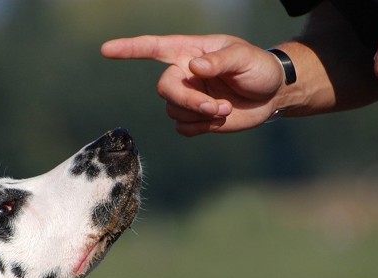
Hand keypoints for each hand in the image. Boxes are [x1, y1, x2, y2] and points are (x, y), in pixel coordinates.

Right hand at [101, 35, 285, 135]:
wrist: (271, 94)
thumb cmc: (258, 68)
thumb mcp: (244, 57)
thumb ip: (219, 61)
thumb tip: (194, 68)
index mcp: (190, 52)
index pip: (154, 48)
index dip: (129, 49)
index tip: (106, 50)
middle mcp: (183, 74)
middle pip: (164, 89)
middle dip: (188, 101)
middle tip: (216, 107)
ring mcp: (187, 98)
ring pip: (173, 111)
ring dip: (199, 115)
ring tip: (225, 110)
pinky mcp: (194, 119)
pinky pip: (183, 128)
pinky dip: (200, 128)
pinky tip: (218, 120)